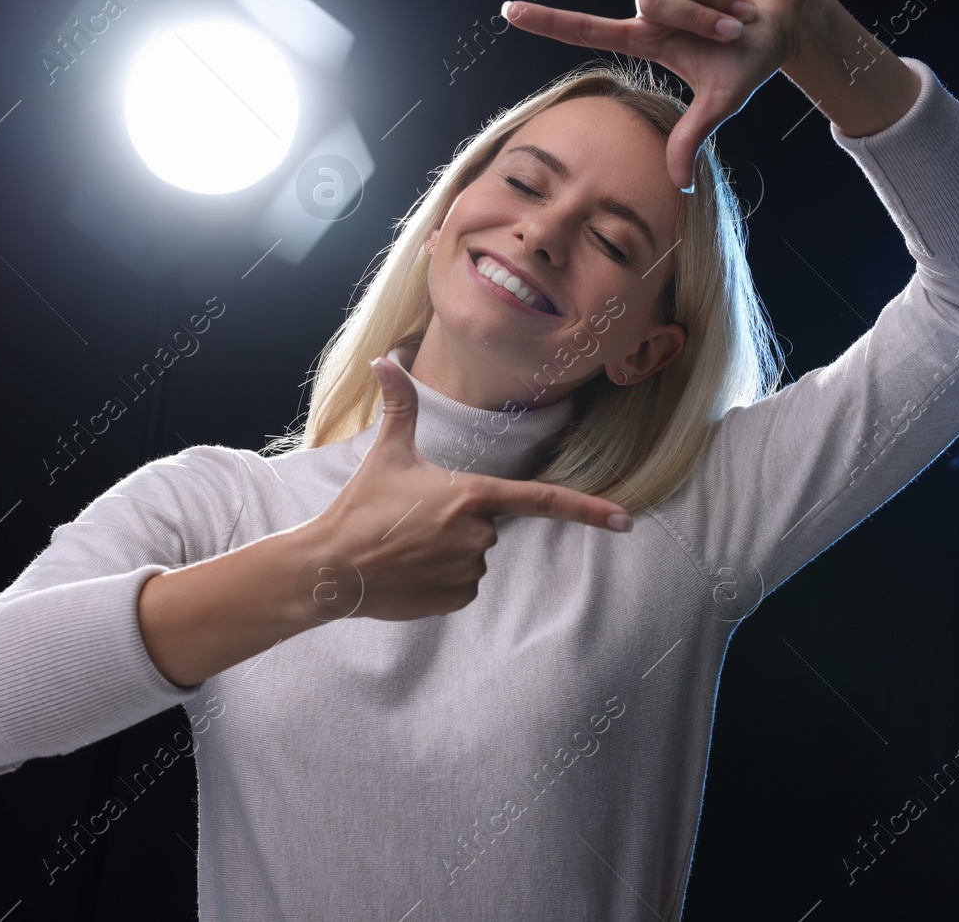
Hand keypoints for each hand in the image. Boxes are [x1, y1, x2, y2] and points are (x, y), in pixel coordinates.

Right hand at [308, 357, 632, 621]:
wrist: (332, 567)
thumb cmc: (362, 506)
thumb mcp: (387, 453)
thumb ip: (400, 405)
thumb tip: (387, 358)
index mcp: (472, 495)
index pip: (543, 500)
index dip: (589, 510)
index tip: (626, 521)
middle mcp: (479, 535)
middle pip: (488, 526)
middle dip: (458, 523)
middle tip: (413, 521)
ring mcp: (469, 571)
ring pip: (474, 558)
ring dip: (447, 552)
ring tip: (406, 547)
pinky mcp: (455, 599)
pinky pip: (461, 586)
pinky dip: (439, 580)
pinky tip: (409, 572)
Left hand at [502, 0, 830, 189]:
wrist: (791, 17)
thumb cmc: (753, 59)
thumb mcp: (722, 101)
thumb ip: (693, 137)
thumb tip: (678, 185)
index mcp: (647, 40)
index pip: (585, 29)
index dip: (547, 21)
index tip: (508, 12)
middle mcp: (649, 6)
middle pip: (647, 0)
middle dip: (696, 16)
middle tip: (731, 26)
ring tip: (737, 3)